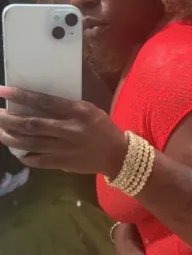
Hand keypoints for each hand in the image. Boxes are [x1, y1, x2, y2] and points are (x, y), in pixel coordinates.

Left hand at [0, 88, 126, 176]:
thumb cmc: (102, 128)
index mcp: (76, 112)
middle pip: (31, 124)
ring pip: (29, 143)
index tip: (3, 91)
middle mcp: (67, 130)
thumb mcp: (87, 110)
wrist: (117, 155)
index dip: (21, 96)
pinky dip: (24, 156)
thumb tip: (36, 104)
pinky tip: (16, 151)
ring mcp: (63, 149)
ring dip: (10, 137)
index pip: (43, 102)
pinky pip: (37, 160)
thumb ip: (65, 107)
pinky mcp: (62, 163)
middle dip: (8, 119)